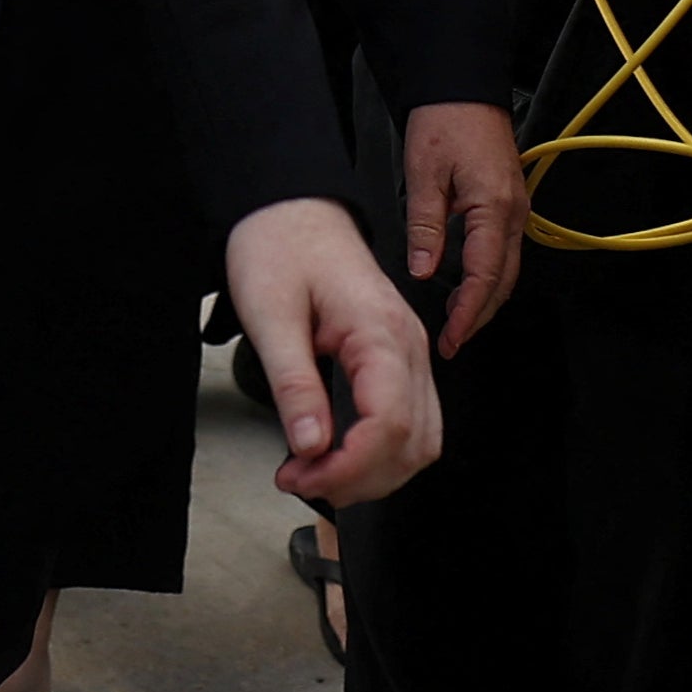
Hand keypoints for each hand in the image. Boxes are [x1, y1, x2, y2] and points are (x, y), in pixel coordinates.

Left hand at [223, 194, 442, 506]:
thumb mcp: (270, 316)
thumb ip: (294, 385)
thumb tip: (311, 447)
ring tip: (315, 472)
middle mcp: (408, 343)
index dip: (348, 467)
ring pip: (421, 440)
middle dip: (361, 479)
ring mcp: (410, 351)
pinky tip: (338, 454)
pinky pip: (411, 421)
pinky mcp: (399, 358)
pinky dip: (380, 452)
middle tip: (301, 480)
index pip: (389, 425)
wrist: (292, 211)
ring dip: (374, 473)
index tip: (300, 477)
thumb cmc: (280, 247)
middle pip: (415, 443)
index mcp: (379, 330)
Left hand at [398, 100, 528, 355]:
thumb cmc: (444, 120)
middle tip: (452, 341)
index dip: (467, 314)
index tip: (451, 338)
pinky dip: (488, 276)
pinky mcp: (509, 202)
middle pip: (503, 281)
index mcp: (493, 207)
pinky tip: (466, 284)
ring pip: (507, 269)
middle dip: (478, 316)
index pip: (485, 277)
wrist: (463, 86)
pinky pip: (504, 250)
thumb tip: (423, 270)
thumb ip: (425, 227)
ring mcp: (516, 207)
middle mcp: (514, 211)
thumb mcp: (423, 174)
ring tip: (455, 320)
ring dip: (485, 299)